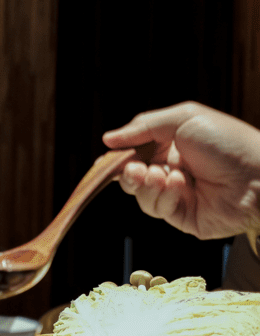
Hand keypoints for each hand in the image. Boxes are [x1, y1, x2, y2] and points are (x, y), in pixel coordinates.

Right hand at [102, 101, 259, 239]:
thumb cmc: (229, 143)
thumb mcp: (184, 119)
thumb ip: (143, 126)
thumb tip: (108, 139)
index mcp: (171, 146)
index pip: (134, 153)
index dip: (119, 157)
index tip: (107, 159)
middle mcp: (172, 170)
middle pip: (131, 177)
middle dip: (128, 173)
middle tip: (134, 170)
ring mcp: (177, 195)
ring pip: (140, 195)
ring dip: (145, 185)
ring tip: (160, 175)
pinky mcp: (182, 216)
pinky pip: (157, 209)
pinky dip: (162, 197)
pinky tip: (179, 186)